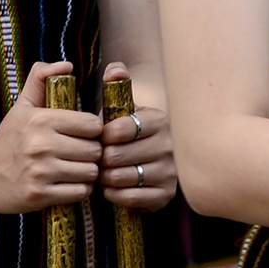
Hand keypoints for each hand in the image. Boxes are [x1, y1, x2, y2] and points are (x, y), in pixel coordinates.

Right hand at [0, 61, 102, 212]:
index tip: (85, 136)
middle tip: (81, 156)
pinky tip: (68, 185)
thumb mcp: (22, 106)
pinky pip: (80, 193)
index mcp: (41, 120)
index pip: (93, 125)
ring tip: (75, 170)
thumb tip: (67, 65)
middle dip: (92, 154)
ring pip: (90, 173)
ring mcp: (40, 172)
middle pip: (95, 150)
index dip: (94, 131)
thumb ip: (42, 79)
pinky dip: (79, 190)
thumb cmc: (8, 139)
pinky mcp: (38, 196)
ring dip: (87, 174)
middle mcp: (41, 145)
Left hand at [97, 62, 176, 210]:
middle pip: (116, 156)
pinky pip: (130, 198)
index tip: (100, 138)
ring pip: (121, 177)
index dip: (102, 136)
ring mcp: (170, 172)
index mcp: (159, 120)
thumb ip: (117, 86)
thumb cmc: (130, 133)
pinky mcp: (166, 195)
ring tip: (104, 173)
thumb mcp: (124, 108)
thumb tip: (114, 68)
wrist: (153, 162)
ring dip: (105, 178)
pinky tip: (112, 187)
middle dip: (101, 159)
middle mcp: (169, 146)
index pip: (120, 129)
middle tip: (99, 159)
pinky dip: (114, 194)